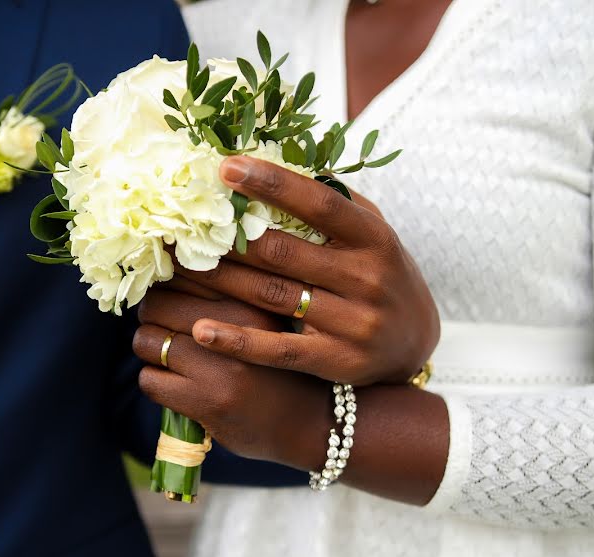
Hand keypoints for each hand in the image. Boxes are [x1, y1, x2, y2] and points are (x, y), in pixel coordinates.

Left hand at [133, 288, 331, 467]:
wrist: (309, 423)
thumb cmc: (276, 363)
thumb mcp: (264, 318)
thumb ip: (225, 293)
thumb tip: (165, 266)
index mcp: (249, 296)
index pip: (182, 271)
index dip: (165, 283)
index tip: (169, 295)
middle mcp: (236, 324)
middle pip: (157, 303)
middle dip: (152, 317)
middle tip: (164, 329)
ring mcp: (221, 365)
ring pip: (146, 341)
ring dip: (150, 350)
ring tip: (170, 358)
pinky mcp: (207, 401)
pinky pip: (149, 380)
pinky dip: (155, 382)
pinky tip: (176, 386)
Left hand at [174, 155, 438, 385]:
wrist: (415, 344)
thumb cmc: (380, 275)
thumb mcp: (371, 233)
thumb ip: (334, 202)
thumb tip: (279, 159)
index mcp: (373, 237)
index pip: (319, 204)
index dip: (272, 183)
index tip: (226, 167)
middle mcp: (367, 277)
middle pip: (283, 251)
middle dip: (228, 236)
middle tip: (182, 223)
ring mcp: (354, 322)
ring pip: (273, 295)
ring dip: (220, 280)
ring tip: (178, 266)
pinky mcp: (338, 360)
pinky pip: (279, 350)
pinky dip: (238, 341)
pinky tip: (200, 330)